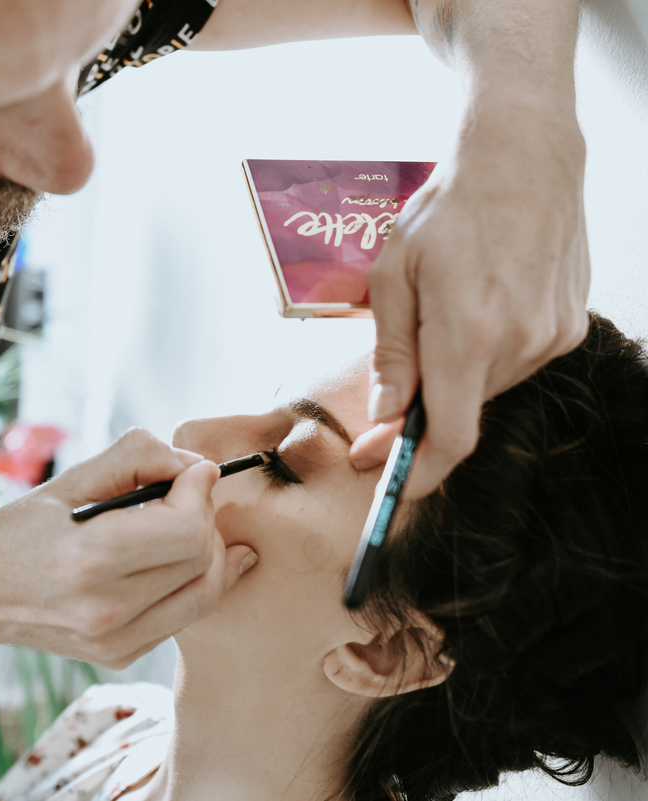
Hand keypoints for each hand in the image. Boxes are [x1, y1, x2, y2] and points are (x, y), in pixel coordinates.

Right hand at [0, 428, 255, 667]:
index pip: (185, 529)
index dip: (200, 492)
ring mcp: (115, 642)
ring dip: (207, 552)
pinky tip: (167, 559)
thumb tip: (193, 465)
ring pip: (204, 593)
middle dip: (204, 518)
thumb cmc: (19, 532)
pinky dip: (189, 582)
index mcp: (87, 560)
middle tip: (183, 494)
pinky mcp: (121, 657)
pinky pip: (184, 616)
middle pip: (201, 560)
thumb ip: (134, 459)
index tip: (193, 471)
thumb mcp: (67, 481)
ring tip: (181, 525)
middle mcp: (105, 611)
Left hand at [350, 102, 589, 497]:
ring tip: (439, 317)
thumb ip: (392, 354)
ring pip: (489, 387)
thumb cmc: (446, 210)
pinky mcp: (569, 325)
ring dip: (455, 376)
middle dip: (424, 415)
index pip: (450, 436)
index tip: (393, 490)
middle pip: (465, 412)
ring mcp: (552, 335)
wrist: (522, 159)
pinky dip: (484, 354)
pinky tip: (474, 307)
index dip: (420, 473)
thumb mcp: (393, 277)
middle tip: (389, 402)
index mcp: (468, 334)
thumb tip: (386, 416)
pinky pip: (516, 362)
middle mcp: (520, 343)